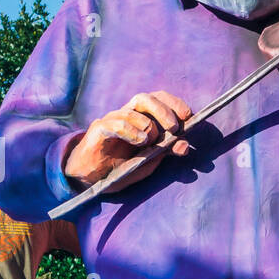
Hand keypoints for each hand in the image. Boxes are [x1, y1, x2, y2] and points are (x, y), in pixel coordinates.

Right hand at [63, 91, 192, 187]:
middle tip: (174, 127)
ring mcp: (112, 120)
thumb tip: (185, 145)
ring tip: (150, 141)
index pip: (159, 100)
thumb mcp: (148, 162)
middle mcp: (127, 115)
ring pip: (132, 108)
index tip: (188, 116)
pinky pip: (116, 123)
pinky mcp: (99, 129)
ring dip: (148, 123)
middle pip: (146, 98)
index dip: (174, 104)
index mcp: (141, 119)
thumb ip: (166, 152)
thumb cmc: (120, 168)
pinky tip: (140, 142)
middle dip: (164, 109)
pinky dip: (131, 130)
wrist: (91, 179)